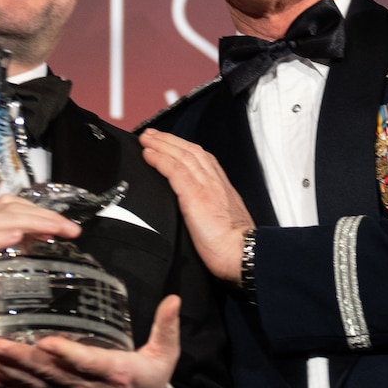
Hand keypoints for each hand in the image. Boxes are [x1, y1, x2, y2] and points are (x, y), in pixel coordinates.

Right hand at [0, 195, 79, 353]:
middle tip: (68, 228)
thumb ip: (12, 258)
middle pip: (3, 211)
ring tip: (51, 229)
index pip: (8, 207)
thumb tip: (49, 246)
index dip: (38, 210)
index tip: (65, 225)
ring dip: (26, 222)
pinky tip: (14, 237)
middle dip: (40, 216)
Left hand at [0, 295, 181, 387]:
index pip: (88, 362)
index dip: (67, 354)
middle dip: (21, 359)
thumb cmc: (150, 386)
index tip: (46, 342)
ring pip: (36, 384)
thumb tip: (173, 299)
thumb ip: (166, 328)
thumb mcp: (165, 358)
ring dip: (8, 372)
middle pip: (51, 373)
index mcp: (115, 373)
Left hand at [139, 130, 254, 283]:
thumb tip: (197, 212)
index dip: (184, 147)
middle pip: (190, 151)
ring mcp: (205, 186)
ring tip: (145, 139)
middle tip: (151, 134)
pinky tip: (149, 155)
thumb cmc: (234, 247)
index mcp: (222, 187)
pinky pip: (174, 170)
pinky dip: (160, 159)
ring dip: (161, 144)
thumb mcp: (225, 221)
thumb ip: (211, 210)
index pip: (202, 158)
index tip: (170, 143)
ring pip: (181, 156)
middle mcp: (214, 181)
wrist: (242, 253)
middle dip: (169, 140)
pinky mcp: (195, 195)